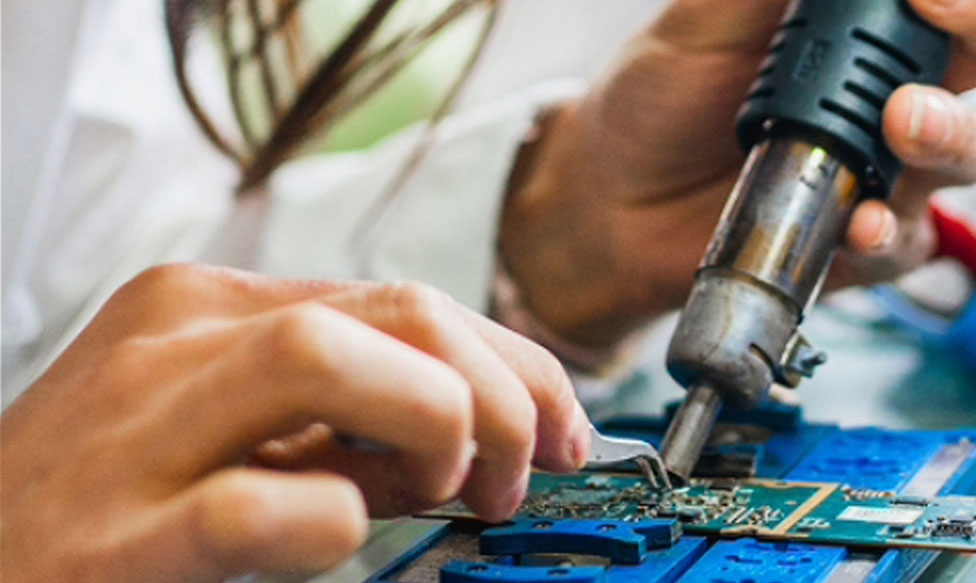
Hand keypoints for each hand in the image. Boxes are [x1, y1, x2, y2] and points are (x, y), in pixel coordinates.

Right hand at [0, 264, 590, 581]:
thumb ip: (347, 420)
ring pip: (326, 357)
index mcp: (211, 310)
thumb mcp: (232, 429)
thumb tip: (483, 433)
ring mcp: (133, 434)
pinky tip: (342, 530)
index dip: (517, 363)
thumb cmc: (101, 503)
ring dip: (434, 426)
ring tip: (443, 496)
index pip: (409, 300)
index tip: (564, 427)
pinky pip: (246, 507)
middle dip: (500, 391)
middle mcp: (174, 344)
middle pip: (397, 312)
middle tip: (513, 478)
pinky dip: (326, 518)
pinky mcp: (107, 542)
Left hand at [500, 0, 975, 347]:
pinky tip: (860, 222)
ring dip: (952, 136)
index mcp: (868, 25)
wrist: (610, 197)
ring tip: (903, 125)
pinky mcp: (862, 243)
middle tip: (934, 34)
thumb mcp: (705, 17)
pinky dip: (890, 232)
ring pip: (973, 152)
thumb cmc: (660, 96)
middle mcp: (894, 90)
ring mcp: (887, 169)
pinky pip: (907, 243)